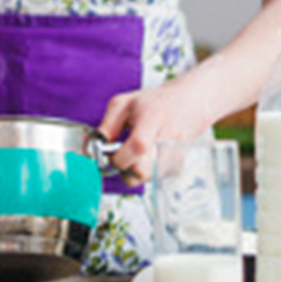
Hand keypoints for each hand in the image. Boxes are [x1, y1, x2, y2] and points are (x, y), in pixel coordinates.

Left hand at [97, 77, 216, 183]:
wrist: (190, 103)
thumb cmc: (155, 102)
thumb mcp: (124, 104)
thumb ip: (106, 126)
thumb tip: (90, 148)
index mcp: (151, 121)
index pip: (136, 147)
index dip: (119, 157)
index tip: (110, 154)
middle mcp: (167, 141)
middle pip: (142, 172)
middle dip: (125, 169)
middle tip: (122, 155)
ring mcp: (176, 156)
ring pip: (146, 179)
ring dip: (134, 170)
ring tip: (137, 151)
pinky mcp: (178, 167)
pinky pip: (153, 178)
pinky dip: (146, 170)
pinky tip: (149, 155)